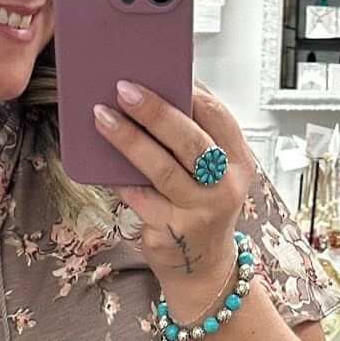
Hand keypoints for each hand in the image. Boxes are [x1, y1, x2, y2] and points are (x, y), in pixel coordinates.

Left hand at [94, 79, 254, 310]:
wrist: (202, 269)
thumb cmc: (202, 209)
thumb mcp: (213, 174)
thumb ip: (194, 141)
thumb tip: (154, 96)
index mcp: (238, 162)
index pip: (218, 117)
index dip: (190, 92)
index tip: (160, 71)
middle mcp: (224, 187)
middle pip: (189, 141)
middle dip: (155, 112)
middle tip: (124, 89)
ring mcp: (199, 212)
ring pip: (161, 169)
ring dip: (128, 139)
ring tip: (101, 116)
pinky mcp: (171, 232)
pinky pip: (140, 197)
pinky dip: (120, 177)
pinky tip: (101, 160)